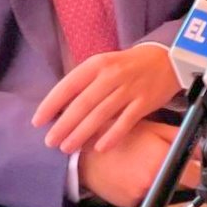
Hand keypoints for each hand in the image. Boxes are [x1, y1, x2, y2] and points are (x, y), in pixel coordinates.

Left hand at [33, 44, 179, 154]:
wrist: (168, 59)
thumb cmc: (129, 66)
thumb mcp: (105, 64)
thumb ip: (85, 83)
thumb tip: (59, 109)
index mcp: (98, 64)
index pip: (69, 85)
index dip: (51, 104)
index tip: (38, 121)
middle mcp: (112, 75)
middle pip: (83, 103)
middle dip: (64, 124)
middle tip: (50, 141)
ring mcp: (130, 89)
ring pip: (101, 114)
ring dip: (82, 133)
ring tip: (68, 147)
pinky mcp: (146, 102)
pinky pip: (126, 122)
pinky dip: (112, 135)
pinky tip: (100, 147)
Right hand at [77, 121, 198, 206]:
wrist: (85, 153)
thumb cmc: (117, 137)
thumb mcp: (154, 129)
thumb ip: (181, 138)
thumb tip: (200, 149)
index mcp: (162, 161)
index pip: (193, 177)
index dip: (195, 171)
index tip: (192, 167)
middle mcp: (152, 182)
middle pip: (177, 184)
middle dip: (173, 173)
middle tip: (157, 160)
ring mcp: (139, 195)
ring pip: (159, 191)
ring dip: (155, 181)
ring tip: (139, 165)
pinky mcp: (127, 203)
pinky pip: (142, 198)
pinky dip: (140, 188)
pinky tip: (129, 175)